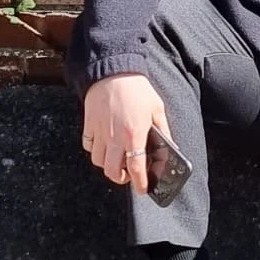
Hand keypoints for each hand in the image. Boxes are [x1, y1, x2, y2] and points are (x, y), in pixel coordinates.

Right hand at [82, 73, 171, 194]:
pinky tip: (104, 146)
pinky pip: (89, 146)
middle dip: (121, 179)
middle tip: (129, 176)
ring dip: (108, 166)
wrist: (113, 71)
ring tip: (117, 161)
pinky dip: (95, 151)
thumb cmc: (137, 89)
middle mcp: (114, 138)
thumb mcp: (156, 109)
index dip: (140, 183)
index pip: (136, 168)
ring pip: (99, 162)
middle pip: (113, 171)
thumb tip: (170, 146)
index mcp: (134, 135)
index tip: (143, 189)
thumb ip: (163, 130)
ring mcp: (100, 132)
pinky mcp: (89, 125)